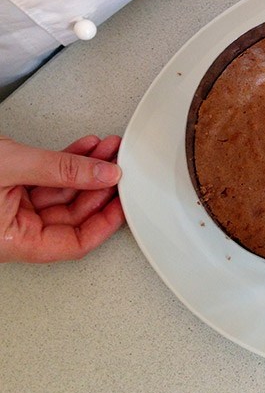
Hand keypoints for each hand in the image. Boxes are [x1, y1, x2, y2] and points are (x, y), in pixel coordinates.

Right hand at [0, 135, 123, 262]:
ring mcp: (11, 208)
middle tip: (119, 166)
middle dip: (100, 185)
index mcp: (14, 240)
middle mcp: (14, 228)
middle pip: (74, 214)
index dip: (106, 223)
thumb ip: (61, 170)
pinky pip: (48, 179)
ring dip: (87, 168)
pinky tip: (87, 149)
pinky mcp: (8, 188)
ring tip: (108, 150)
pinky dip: (67, 162)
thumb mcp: (13, 166)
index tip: (124, 202)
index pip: (75, 243)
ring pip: (63, 191)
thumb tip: (104, 173)